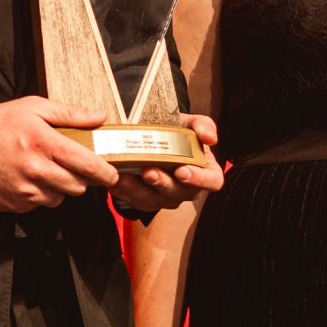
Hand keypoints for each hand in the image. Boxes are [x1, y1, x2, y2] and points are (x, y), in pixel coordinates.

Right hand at [0, 98, 115, 211]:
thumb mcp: (33, 107)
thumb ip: (70, 114)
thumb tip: (99, 117)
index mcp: (44, 143)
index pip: (88, 164)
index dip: (106, 172)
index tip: (112, 173)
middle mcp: (36, 170)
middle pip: (78, 186)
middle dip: (80, 178)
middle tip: (70, 166)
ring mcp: (25, 190)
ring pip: (60, 198)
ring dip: (58, 187)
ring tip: (43, 169)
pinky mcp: (15, 204)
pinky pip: (39, 204)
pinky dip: (39, 194)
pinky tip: (27, 178)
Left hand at [109, 114, 225, 214]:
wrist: (154, 135)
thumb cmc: (177, 131)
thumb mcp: (190, 123)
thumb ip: (203, 125)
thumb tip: (210, 138)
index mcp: (206, 172)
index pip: (212, 181)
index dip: (199, 179)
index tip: (181, 170)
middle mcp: (187, 190)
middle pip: (179, 193)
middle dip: (162, 184)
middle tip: (147, 171)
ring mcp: (166, 198)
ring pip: (154, 201)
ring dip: (137, 191)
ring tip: (123, 177)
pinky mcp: (146, 201)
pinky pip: (135, 202)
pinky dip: (123, 193)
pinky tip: (113, 182)